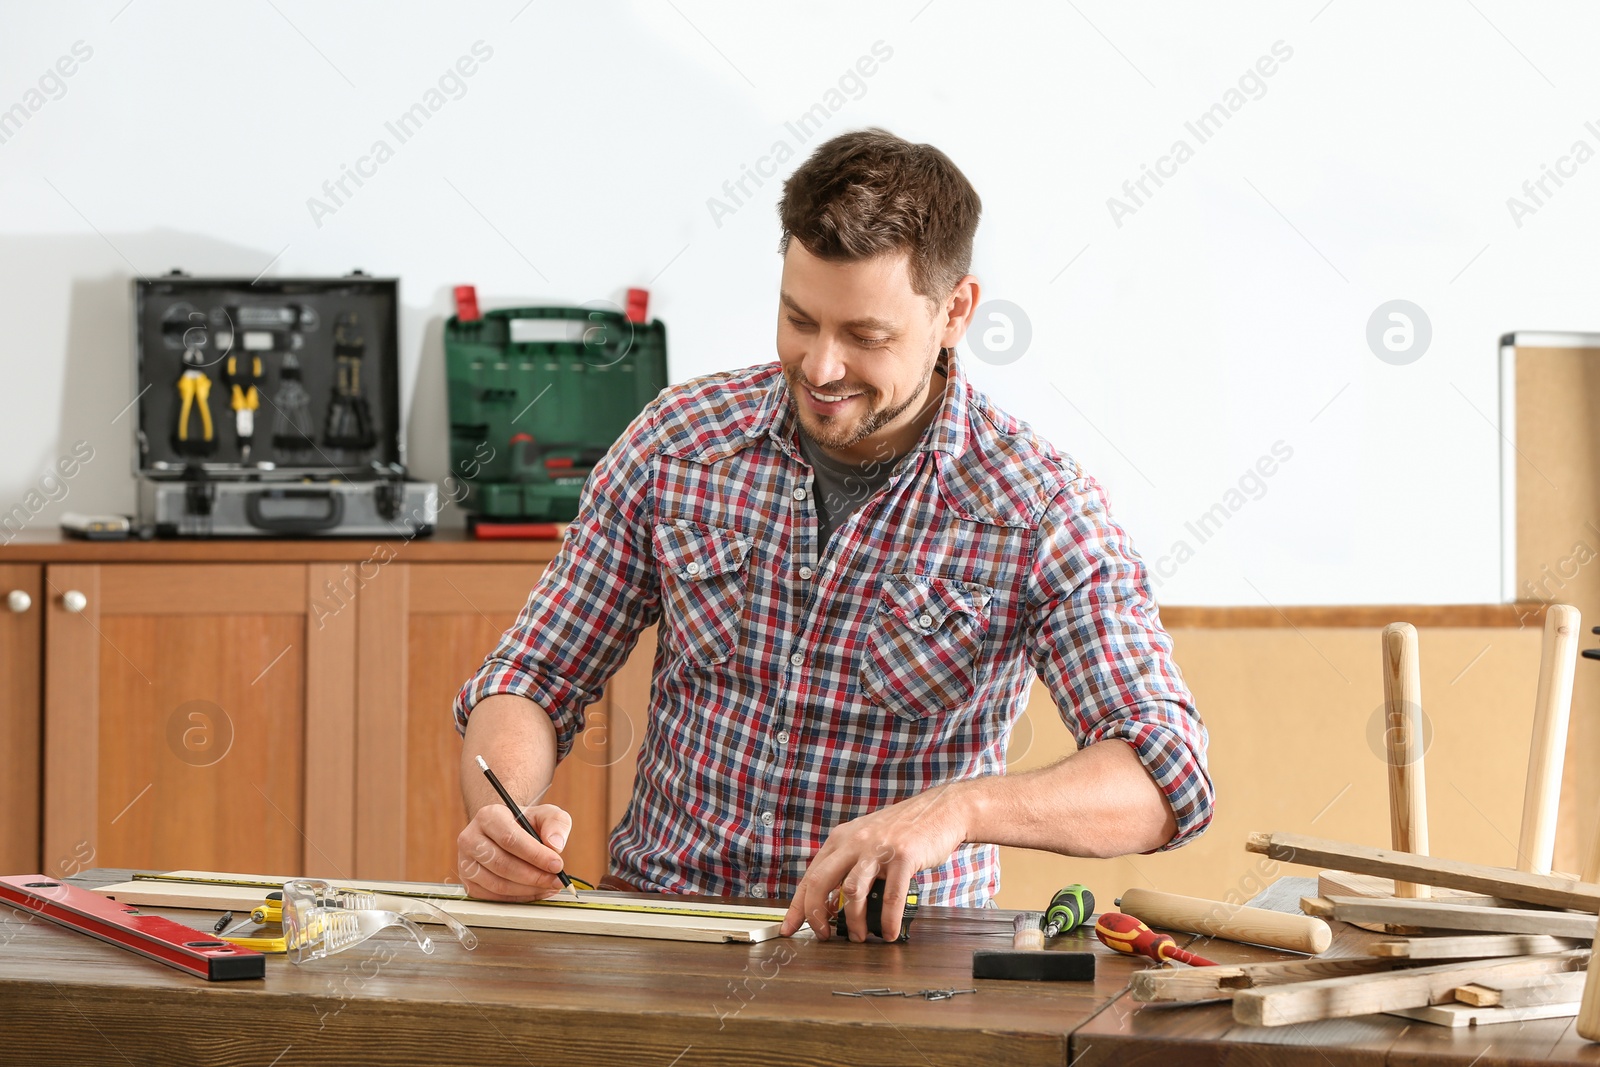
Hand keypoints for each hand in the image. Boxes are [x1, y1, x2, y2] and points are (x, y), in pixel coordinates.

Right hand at [457, 802, 572, 900]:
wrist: (505, 832)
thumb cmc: (526, 823)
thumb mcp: (546, 814)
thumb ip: (556, 823)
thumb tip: (555, 845)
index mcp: (488, 816)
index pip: (509, 839)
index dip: (535, 855)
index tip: (557, 865)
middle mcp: (471, 838)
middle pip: (502, 864)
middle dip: (534, 876)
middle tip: (556, 880)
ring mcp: (465, 862)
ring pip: (497, 884)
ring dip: (528, 890)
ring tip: (549, 886)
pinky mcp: (468, 882)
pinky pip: (493, 897)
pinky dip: (518, 898)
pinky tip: (535, 891)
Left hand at [780, 783, 970, 941]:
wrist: (940, 810)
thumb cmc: (903, 831)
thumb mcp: (866, 840)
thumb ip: (848, 865)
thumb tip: (832, 904)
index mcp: (841, 839)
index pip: (810, 876)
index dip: (796, 906)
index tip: (788, 928)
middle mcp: (854, 842)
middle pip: (820, 882)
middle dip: (816, 915)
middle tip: (823, 935)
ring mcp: (877, 848)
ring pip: (852, 891)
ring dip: (853, 921)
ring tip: (858, 937)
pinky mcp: (902, 856)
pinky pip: (890, 896)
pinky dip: (887, 920)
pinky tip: (888, 933)